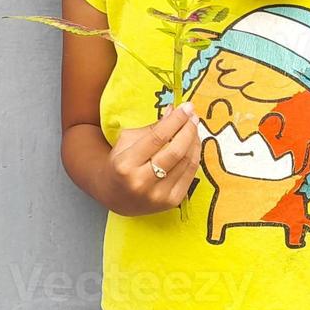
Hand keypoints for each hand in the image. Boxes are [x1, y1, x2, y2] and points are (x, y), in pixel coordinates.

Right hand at [96, 100, 202, 216]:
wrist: (115, 195)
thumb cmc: (120, 163)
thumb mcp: (126, 142)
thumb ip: (151, 128)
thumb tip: (174, 110)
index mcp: (126, 164)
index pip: (157, 138)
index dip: (175, 120)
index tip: (186, 107)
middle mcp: (142, 182)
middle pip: (175, 151)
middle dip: (188, 130)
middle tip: (193, 115)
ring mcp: (158, 195)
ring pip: (186, 163)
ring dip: (194, 141)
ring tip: (194, 127)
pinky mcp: (171, 202)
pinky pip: (190, 175)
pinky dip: (195, 156)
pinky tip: (194, 144)